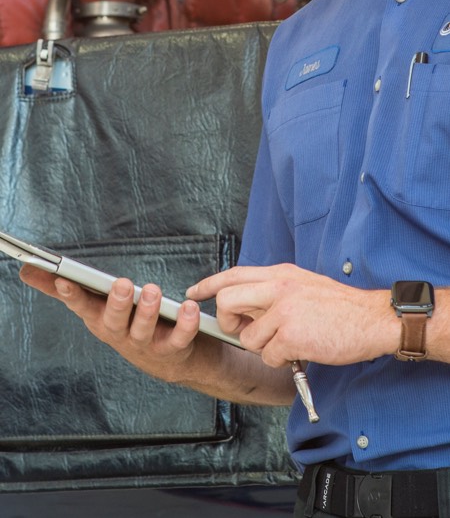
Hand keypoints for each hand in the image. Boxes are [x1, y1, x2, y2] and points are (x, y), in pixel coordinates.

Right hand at [20, 265, 203, 382]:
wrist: (171, 361)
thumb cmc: (127, 323)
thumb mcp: (96, 305)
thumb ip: (64, 288)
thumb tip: (26, 270)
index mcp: (99, 320)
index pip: (81, 306)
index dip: (72, 294)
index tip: (64, 279)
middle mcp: (119, 335)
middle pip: (112, 322)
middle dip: (115, 303)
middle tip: (121, 284)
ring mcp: (145, 346)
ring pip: (142, 331)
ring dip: (147, 311)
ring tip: (152, 290)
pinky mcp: (173, 350)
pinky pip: (179, 339)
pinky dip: (185, 324)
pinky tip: (188, 307)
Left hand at [186, 263, 397, 367]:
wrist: (372, 319)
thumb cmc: (340, 308)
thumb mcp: (303, 284)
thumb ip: (274, 290)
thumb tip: (246, 303)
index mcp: (280, 273)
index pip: (233, 274)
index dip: (208, 284)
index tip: (193, 293)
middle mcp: (278, 287)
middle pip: (226, 302)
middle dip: (227, 323)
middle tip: (243, 332)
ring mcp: (284, 311)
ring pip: (248, 337)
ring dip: (264, 347)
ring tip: (288, 342)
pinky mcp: (292, 336)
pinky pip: (269, 356)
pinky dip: (282, 359)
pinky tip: (301, 350)